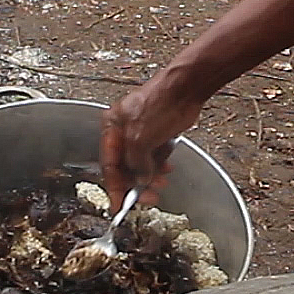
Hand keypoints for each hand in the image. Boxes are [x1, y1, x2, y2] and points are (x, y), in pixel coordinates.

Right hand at [100, 76, 204, 203]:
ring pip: (140, 162)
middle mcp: (123, 130)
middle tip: (147, 197)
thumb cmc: (160, 104)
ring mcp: (140, 131)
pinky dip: (158, 166)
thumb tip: (138, 180)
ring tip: (160, 184)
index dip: (113, 187)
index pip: (108, 165)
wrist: (185, 88)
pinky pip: (153, 155)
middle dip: (135, 183)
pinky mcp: (156, 132)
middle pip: (124, 165)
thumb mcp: (141, 139)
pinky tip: (166, 170)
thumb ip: (137, 163)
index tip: (118, 205)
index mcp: (111, 127)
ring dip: (149, 176)